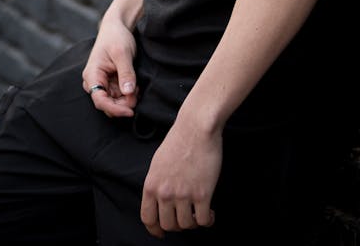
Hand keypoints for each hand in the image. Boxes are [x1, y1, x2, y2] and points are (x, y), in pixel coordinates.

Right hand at [82, 16, 137, 117]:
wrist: (117, 27)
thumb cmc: (116, 37)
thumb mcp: (123, 53)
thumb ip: (126, 73)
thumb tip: (128, 93)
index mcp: (92, 74)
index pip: (100, 100)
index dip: (115, 109)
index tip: (130, 111)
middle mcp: (94, 81)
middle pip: (107, 104)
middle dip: (123, 104)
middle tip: (137, 93)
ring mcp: (102, 83)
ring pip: (114, 102)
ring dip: (127, 99)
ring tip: (137, 86)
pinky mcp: (110, 82)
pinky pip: (118, 96)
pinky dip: (128, 94)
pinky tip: (135, 85)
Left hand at [140, 119, 220, 237]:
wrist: (196, 127)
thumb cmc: (179, 140)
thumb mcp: (158, 162)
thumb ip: (157, 183)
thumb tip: (159, 202)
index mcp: (151, 184)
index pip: (147, 218)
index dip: (155, 229)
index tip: (161, 233)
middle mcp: (165, 192)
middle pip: (168, 225)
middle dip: (178, 225)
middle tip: (186, 217)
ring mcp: (183, 194)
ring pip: (186, 225)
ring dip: (194, 222)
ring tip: (199, 213)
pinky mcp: (202, 194)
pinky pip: (204, 221)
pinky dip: (208, 221)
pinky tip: (211, 213)